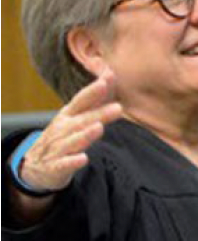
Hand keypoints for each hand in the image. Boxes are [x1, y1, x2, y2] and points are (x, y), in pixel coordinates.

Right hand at [19, 71, 122, 192]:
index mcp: (68, 116)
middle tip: (118, 108)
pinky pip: (64, 164)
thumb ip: (95, 99)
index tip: (107, 81)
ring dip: (85, 135)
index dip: (93, 92)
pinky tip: (83, 158)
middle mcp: (62, 129)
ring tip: (99, 128)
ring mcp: (57, 147)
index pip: (81, 101)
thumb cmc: (62, 137)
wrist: (37, 167)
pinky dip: (72, 161)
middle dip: (99, 114)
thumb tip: (111, 74)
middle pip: (82, 121)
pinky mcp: (55, 166)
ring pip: (72, 141)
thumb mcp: (76, 117)